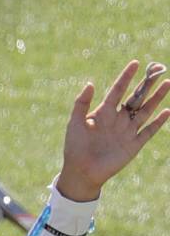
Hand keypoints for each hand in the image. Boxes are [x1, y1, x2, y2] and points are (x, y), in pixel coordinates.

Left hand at [57, 60, 169, 201]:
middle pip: (135, 98)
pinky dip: (158, 122)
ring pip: (145, 111)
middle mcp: (117, 120)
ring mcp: (127, 132)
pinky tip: (166, 111)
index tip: (135, 63)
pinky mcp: (133, 145)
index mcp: (103, 113)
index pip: (117, 91)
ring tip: (167, 83)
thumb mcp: (75, 123)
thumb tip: (90, 84)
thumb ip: (81, 104)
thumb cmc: (74, 147)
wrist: (80, 172)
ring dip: (156, 98)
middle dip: (147, 85)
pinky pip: (148, 131)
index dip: (126, 77)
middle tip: (158, 70)